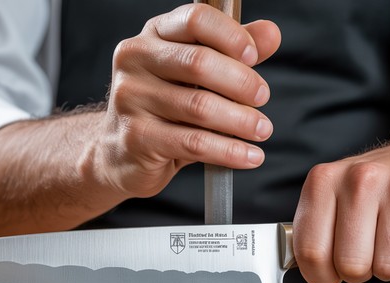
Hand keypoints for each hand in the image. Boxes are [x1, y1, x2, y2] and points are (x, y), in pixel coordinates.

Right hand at [91, 4, 280, 198]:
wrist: (119, 153)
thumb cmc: (164, 109)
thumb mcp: (196, 76)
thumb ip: (232, 53)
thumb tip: (271, 34)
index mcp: (154, 35)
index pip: (195, 19)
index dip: (230, 36)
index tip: (254, 57)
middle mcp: (136, 60)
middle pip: (199, 62)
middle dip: (241, 82)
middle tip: (262, 97)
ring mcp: (131, 98)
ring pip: (200, 107)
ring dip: (241, 120)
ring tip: (262, 130)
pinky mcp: (136, 137)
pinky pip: (194, 143)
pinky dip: (229, 150)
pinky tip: (249, 155)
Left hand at [292, 134, 389, 282]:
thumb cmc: (375, 186)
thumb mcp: (333, 194)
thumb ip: (313, 229)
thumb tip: (304, 268)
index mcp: (325, 179)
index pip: (311, 251)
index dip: (320, 276)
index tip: (329, 275)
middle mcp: (361, 179)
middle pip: (350, 265)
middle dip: (359, 272)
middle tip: (367, 252)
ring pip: (388, 268)